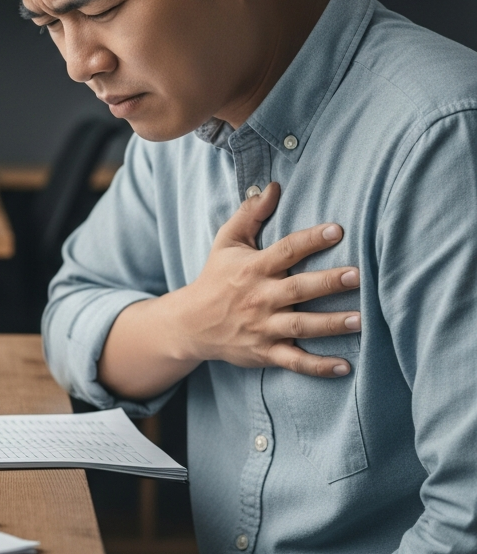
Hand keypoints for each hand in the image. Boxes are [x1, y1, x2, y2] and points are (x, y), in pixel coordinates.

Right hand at [176, 182, 359, 376]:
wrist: (192, 322)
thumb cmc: (215, 277)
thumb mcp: (227, 242)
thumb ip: (250, 214)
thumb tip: (273, 187)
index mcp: (253, 268)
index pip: (285, 250)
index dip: (310, 240)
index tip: (337, 230)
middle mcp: (260, 297)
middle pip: (298, 289)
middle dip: (328, 282)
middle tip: (358, 275)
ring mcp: (263, 327)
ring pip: (302, 326)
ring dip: (331, 324)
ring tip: (361, 320)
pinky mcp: (265, 352)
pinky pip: (295, 361)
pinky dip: (319, 367)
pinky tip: (345, 366)